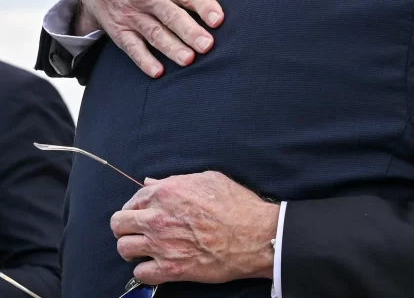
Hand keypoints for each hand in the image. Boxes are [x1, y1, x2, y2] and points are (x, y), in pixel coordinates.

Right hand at [77, 0, 235, 77]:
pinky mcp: (119, 30)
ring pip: (153, 32)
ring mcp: (132, 13)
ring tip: (188, 60)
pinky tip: (157, 72)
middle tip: (208, 46)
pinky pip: (130, 47)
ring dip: (170, 47)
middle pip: (170, 15)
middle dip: (189, 31)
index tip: (219, 19)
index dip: (203, 5)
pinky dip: (143, 60)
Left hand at [110, 171, 278, 284]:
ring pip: (124, 248)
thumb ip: (176, 181)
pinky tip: (156, 265)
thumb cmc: (237, 205)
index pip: (132, 199)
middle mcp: (158, 218)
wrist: (255, 236)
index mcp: (166, 192)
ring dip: (132, 249)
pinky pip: (140, 273)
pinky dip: (146, 270)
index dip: (135, 206)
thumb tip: (151, 182)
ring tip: (145, 249)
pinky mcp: (170, 269)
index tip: (142, 212)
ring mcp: (161, 245)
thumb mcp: (209, 180)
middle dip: (126, 226)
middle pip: (119, 224)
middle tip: (138, 231)